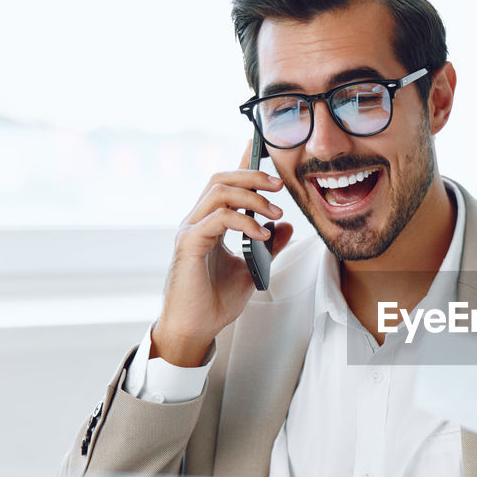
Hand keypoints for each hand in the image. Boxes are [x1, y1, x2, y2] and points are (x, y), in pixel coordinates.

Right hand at [152, 141, 294, 365]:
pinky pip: (217, 219)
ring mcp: (190, 231)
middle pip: (221, 179)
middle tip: (281, 186)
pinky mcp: (188, 245)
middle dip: (252, 176)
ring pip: (218, 193)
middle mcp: (197, 221)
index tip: (261, 147)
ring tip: (276, 213)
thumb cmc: (216, 301)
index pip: (226, 184)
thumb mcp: (252, 269)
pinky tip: (262, 233)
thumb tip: (288, 226)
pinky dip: (243, 221)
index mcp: (209, 223)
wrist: (196, 329)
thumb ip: (268, 246)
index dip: (242, 163)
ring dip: (252, 197)